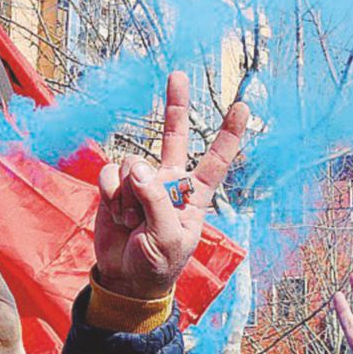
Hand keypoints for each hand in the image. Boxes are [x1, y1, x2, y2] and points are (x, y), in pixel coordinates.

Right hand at [94, 72, 248, 299]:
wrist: (124, 278)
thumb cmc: (158, 264)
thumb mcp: (168, 238)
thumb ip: (157, 201)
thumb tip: (138, 167)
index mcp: (193, 195)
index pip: (216, 160)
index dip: (229, 134)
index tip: (242, 106)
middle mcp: (169, 181)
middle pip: (175, 136)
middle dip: (175, 106)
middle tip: (178, 75)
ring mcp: (142, 182)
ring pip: (132, 164)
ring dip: (128, 195)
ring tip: (132, 220)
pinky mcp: (116, 186)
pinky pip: (110, 174)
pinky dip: (110, 195)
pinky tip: (117, 214)